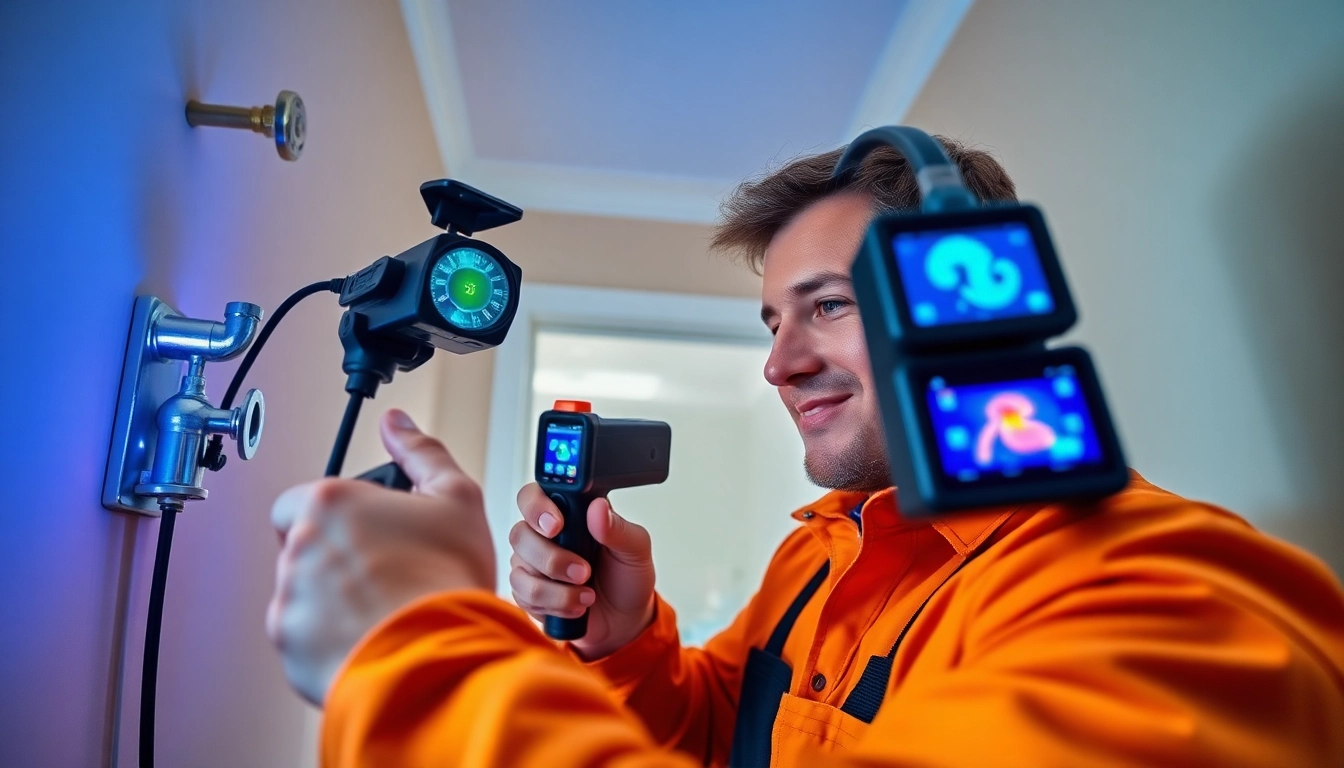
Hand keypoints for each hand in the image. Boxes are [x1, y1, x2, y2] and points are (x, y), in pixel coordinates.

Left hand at [267, 409, 494, 704]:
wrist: (439, 655)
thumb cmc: (446, 579)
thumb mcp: (457, 498)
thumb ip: (422, 452)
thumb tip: (398, 424)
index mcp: (330, 504)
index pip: (302, 498)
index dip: (335, 514)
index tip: (363, 529)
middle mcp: (299, 548)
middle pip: (306, 547)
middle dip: (338, 558)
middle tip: (385, 572)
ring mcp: (290, 600)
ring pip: (304, 593)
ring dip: (335, 599)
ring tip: (385, 608)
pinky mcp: (292, 647)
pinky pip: (305, 638)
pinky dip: (332, 638)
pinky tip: (373, 635)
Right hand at [508, 484, 655, 659]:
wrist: (624, 620)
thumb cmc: (627, 577)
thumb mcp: (635, 549)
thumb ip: (617, 528)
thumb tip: (598, 507)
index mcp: (568, 512)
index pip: (533, 496)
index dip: (536, 507)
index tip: (556, 526)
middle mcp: (543, 535)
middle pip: (520, 534)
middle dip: (553, 559)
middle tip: (584, 571)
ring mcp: (531, 564)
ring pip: (520, 570)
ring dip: (557, 590)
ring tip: (587, 595)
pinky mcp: (527, 593)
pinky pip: (524, 596)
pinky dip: (555, 605)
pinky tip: (577, 606)